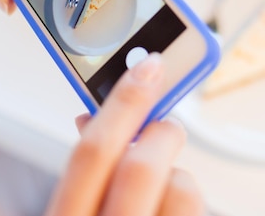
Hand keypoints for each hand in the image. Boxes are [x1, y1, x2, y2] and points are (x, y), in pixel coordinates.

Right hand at [45, 54, 205, 215]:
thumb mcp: (72, 203)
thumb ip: (86, 164)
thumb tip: (96, 114)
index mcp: (67, 215)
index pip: (93, 150)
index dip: (124, 101)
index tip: (148, 65)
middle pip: (141, 167)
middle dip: (161, 133)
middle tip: (167, 124)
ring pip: (180, 188)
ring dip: (175, 172)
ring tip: (160, 182)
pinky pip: (197, 208)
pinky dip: (184, 196)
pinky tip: (165, 204)